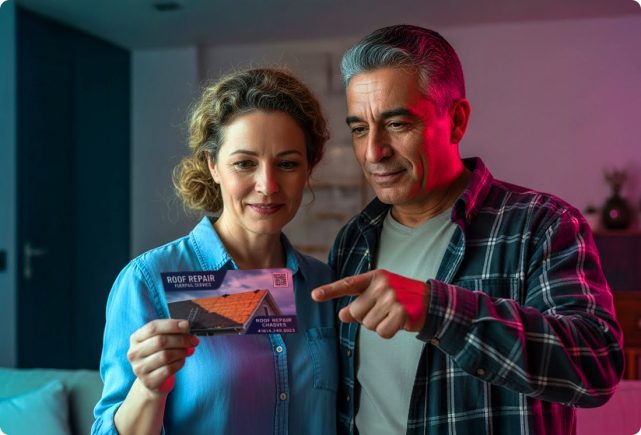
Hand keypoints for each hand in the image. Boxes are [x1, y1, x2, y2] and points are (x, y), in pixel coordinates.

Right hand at [127, 319, 198, 395]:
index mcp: (136, 338)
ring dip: (181, 352)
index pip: (153, 327)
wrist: (153, 380)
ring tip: (188, 351)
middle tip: (193, 340)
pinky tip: (181, 361)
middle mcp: (134, 353)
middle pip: (160, 341)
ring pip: (165, 355)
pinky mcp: (148, 381)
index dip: (172, 325)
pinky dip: (179, 363)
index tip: (187, 325)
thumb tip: (186, 327)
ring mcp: (139, 368)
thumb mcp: (161, 340)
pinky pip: (169, 369)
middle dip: (181, 339)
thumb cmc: (159, 354)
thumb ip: (171, 332)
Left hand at [312, 269, 428, 337]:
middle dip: (365, 317)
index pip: (348, 284)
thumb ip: (360, 303)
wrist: (432, 301)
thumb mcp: (379, 296)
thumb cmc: (401, 298)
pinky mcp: (401, 312)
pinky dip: (388, 332)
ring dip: (378, 325)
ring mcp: (392, 297)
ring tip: (392, 315)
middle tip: (383, 312)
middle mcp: (382, 285)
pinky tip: (398, 323)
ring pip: (368, 324)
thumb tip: (342, 315)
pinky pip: (381, 332)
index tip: (314, 296)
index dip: (330, 291)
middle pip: (356, 312)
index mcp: (374, 277)